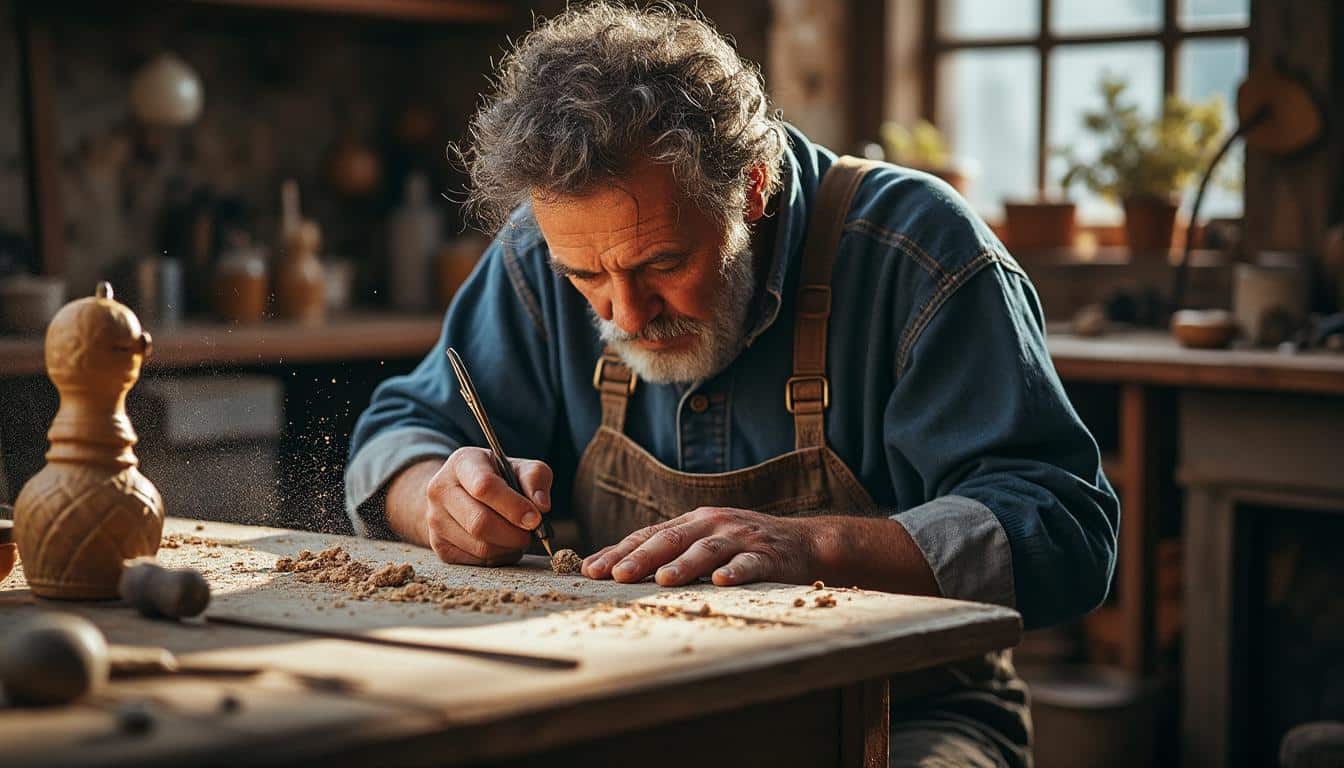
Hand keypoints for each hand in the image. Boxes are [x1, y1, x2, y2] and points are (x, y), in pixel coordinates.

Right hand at [423, 447, 551, 565]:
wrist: (460, 492)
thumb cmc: (496, 478)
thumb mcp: (518, 467)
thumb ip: (535, 478)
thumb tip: (541, 506)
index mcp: (462, 463)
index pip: (484, 486)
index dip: (514, 506)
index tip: (535, 518)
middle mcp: (440, 490)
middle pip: (480, 523)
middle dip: (514, 533)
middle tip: (531, 533)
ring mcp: (435, 520)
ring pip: (480, 547)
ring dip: (509, 547)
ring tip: (518, 536)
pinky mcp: (439, 546)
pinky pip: (477, 562)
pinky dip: (499, 558)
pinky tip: (502, 544)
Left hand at [581, 507, 817, 586]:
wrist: (804, 542)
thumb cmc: (744, 545)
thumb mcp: (704, 540)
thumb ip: (669, 550)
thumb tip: (619, 569)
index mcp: (692, 521)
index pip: (648, 535)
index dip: (619, 551)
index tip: (591, 570)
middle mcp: (712, 524)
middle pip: (671, 540)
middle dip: (641, 558)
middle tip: (616, 576)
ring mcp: (740, 537)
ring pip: (706, 550)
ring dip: (683, 564)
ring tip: (662, 579)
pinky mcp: (767, 555)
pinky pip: (749, 564)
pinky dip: (734, 572)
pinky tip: (720, 582)